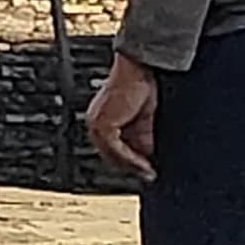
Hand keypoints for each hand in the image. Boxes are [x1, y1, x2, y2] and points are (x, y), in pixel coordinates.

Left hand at [84, 53, 160, 183]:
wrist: (138, 69)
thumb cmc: (140, 87)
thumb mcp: (143, 120)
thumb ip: (142, 139)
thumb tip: (147, 159)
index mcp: (102, 122)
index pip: (113, 150)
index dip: (130, 163)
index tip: (146, 171)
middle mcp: (95, 125)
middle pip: (112, 156)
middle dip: (132, 167)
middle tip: (149, 176)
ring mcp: (97, 125)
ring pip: (114, 155)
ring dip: (133, 165)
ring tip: (149, 172)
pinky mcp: (103, 124)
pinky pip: (117, 149)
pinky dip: (131, 158)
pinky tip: (145, 163)